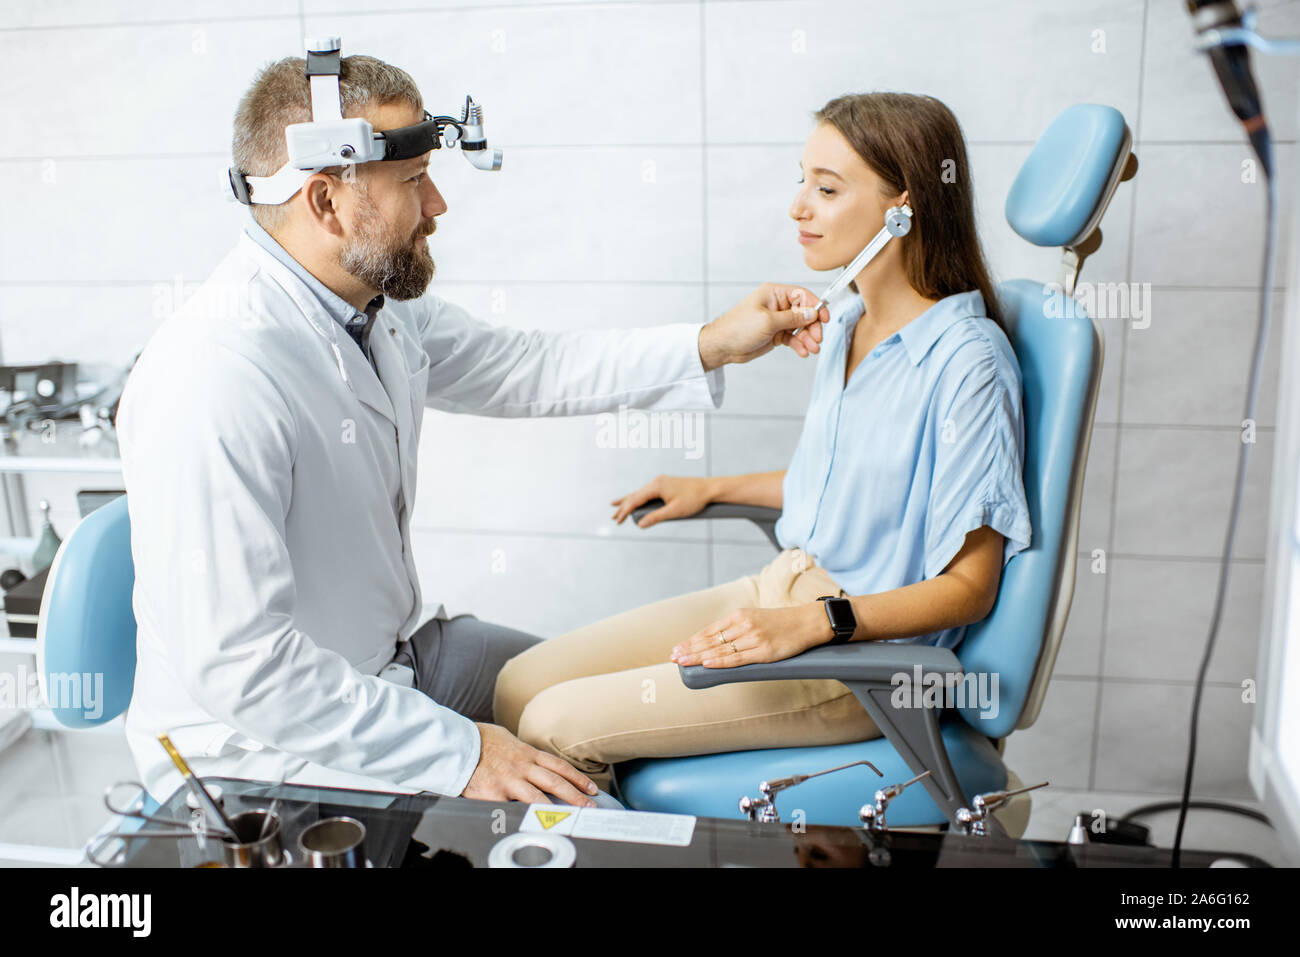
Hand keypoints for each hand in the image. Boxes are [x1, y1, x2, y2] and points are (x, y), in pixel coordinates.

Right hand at [461, 722, 598, 806]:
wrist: (456, 744)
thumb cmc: (479, 741)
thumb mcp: (506, 739)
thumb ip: (522, 751)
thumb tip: (533, 758)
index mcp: (526, 753)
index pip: (559, 766)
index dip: (577, 777)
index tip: (591, 788)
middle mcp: (522, 766)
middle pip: (555, 782)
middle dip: (576, 795)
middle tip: (590, 806)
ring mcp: (509, 781)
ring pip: (539, 797)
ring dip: (558, 809)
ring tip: (571, 818)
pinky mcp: (494, 794)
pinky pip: (513, 809)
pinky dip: (526, 817)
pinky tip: (538, 826)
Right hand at [611, 474, 712, 527]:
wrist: (710, 489)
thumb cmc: (694, 499)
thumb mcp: (675, 511)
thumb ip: (656, 517)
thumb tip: (640, 524)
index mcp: (657, 485)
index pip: (636, 499)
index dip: (625, 511)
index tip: (618, 520)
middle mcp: (656, 481)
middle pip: (635, 495)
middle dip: (623, 507)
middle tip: (613, 518)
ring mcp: (661, 482)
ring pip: (640, 493)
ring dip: (628, 501)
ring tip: (614, 506)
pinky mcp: (665, 485)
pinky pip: (647, 492)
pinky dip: (638, 498)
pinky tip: (634, 500)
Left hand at [670, 603, 834, 668]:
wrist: (807, 622)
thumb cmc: (781, 623)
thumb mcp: (755, 619)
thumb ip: (736, 629)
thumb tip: (716, 643)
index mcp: (739, 616)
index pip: (709, 631)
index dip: (691, 641)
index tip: (677, 649)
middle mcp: (743, 625)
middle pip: (711, 640)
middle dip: (690, 649)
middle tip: (673, 657)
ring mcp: (753, 638)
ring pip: (721, 649)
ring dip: (699, 657)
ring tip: (683, 662)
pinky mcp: (764, 652)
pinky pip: (738, 658)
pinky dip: (721, 661)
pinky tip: (707, 663)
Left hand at [697, 283, 829, 369]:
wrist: (723, 346)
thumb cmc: (738, 328)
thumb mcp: (768, 321)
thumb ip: (792, 317)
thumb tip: (812, 313)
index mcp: (774, 294)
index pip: (802, 295)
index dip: (815, 306)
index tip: (824, 318)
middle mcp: (777, 305)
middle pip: (804, 312)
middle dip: (812, 326)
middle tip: (817, 338)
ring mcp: (777, 320)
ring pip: (800, 327)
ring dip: (808, 338)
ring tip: (812, 349)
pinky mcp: (776, 334)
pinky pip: (793, 337)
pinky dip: (799, 344)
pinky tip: (803, 352)